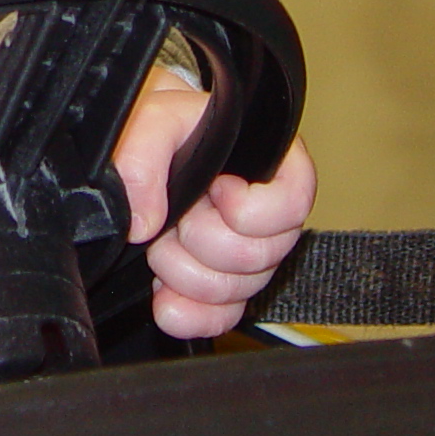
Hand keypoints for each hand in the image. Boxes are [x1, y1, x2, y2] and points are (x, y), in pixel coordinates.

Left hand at [111, 70, 316, 339]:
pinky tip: (166, 303)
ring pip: (237, 289)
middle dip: (205, 241)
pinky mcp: (219, 285)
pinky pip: (220, 318)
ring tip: (161, 243)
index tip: (216, 191)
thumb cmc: (163, 130)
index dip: (253, 209)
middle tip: (177, 217)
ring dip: (188, 273)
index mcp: (269, 165)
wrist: (139, 148)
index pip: (295, 204)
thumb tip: (145, 221)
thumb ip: (145, 152)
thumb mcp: (155, 117)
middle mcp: (263, 215)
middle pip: (259, 255)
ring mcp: (242, 254)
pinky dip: (191, 315)